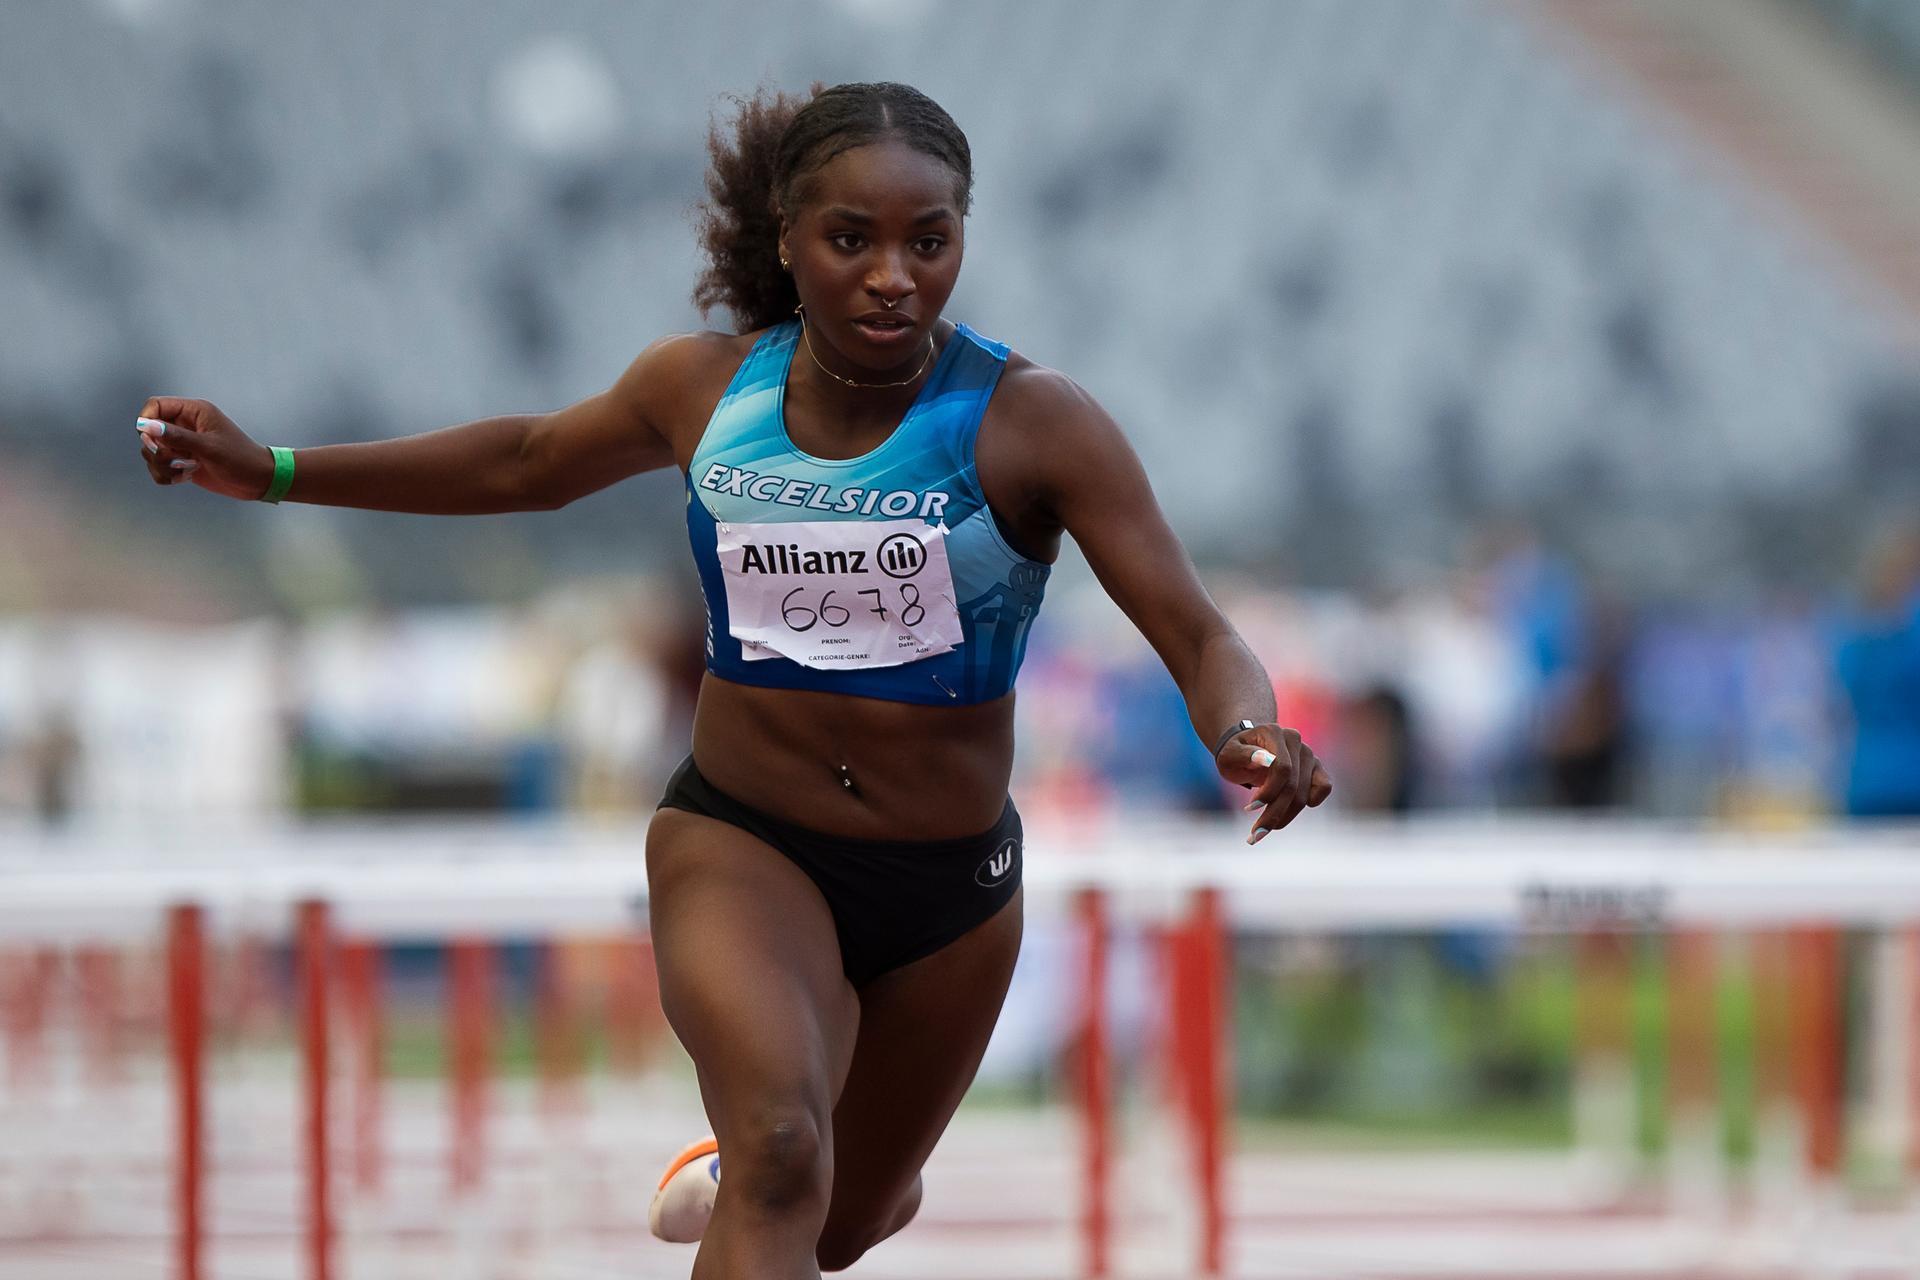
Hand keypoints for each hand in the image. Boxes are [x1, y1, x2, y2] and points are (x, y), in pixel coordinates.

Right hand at [135, 397, 275, 500]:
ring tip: (186, 470)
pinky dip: (165, 475)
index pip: (155, 405)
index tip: (152, 439)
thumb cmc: (240, 459)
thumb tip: (146, 426)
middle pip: (148, 431)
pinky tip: (185, 478)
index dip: (147, 421)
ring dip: (162, 465)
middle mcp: (185, 425)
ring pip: (151, 451)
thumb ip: (177, 436)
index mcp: (194, 411)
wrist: (257, 481)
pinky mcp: (181, 461)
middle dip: (155, 448)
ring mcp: (182, 444)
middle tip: (175, 458)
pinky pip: (158, 467)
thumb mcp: (209, 447)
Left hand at [1216, 725, 1331, 844]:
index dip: (1269, 792)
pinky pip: (1324, 787)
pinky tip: (1290, 811)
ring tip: (1263, 830)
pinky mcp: (1316, 767)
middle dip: (1274, 813)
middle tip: (1256, 833)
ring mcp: (1308, 753)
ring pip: (1304, 794)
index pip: (1282, 768)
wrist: (1245, 750)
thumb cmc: (1235, 753)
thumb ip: (1245, 755)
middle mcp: (1295, 740)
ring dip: (1285, 816)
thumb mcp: (1229, 755)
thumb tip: (1266, 759)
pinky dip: (1312, 801)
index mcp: (1273, 732)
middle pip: (1292, 786)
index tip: (1249, 809)